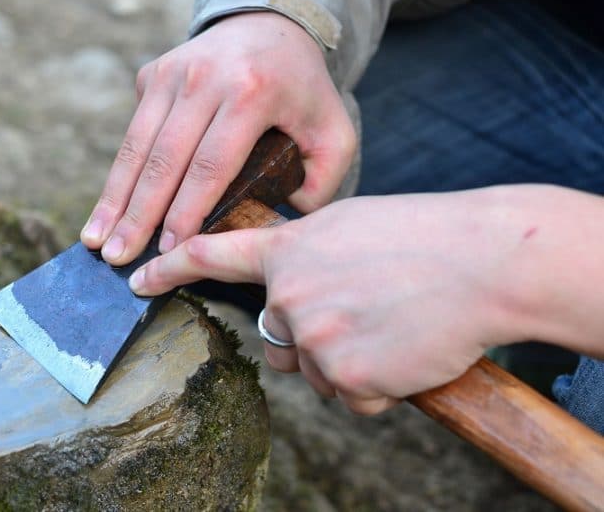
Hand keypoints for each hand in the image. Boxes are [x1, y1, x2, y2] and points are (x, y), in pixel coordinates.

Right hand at [81, 12, 355, 264]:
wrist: (271, 26)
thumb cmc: (302, 90)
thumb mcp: (333, 130)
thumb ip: (321, 182)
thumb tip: (276, 227)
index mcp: (252, 93)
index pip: (211, 165)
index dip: (186, 212)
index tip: (169, 251)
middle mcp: (205, 79)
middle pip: (163, 160)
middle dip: (138, 215)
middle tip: (118, 258)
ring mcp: (172, 74)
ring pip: (136, 147)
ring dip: (114, 199)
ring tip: (95, 241)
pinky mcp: (152, 75)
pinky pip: (133, 133)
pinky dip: (118, 174)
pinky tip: (106, 210)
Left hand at [128, 189, 539, 413]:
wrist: (483, 262)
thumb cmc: (424, 237)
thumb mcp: (349, 225)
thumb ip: (305, 255)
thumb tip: (284, 296)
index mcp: (289, 248)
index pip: (212, 256)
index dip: (169, 267)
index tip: (137, 278)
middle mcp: (289, 292)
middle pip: (276, 335)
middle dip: (309, 332)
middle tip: (362, 311)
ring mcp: (313, 335)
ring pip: (312, 369)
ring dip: (343, 360)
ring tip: (390, 326)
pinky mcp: (345, 375)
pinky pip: (348, 396)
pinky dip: (374, 384)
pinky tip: (403, 353)